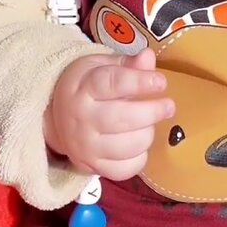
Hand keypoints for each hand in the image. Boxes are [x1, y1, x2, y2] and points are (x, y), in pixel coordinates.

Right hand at [45, 49, 173, 181]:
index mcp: (82, 88)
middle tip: (168, 106)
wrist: (58, 120)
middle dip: (151, 112)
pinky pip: (126, 169)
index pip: (112, 84)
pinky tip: (138, 145)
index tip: (161, 82)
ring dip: (147, 134)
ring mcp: (85, 146)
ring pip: (128, 145)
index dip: (139, 82)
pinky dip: (139, 158)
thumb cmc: (86, 88)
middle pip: (122, 118)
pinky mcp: (93, 167)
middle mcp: (81, 119)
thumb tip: (148, 57)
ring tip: (149, 125)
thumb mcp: (100, 68)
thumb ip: (127, 65)